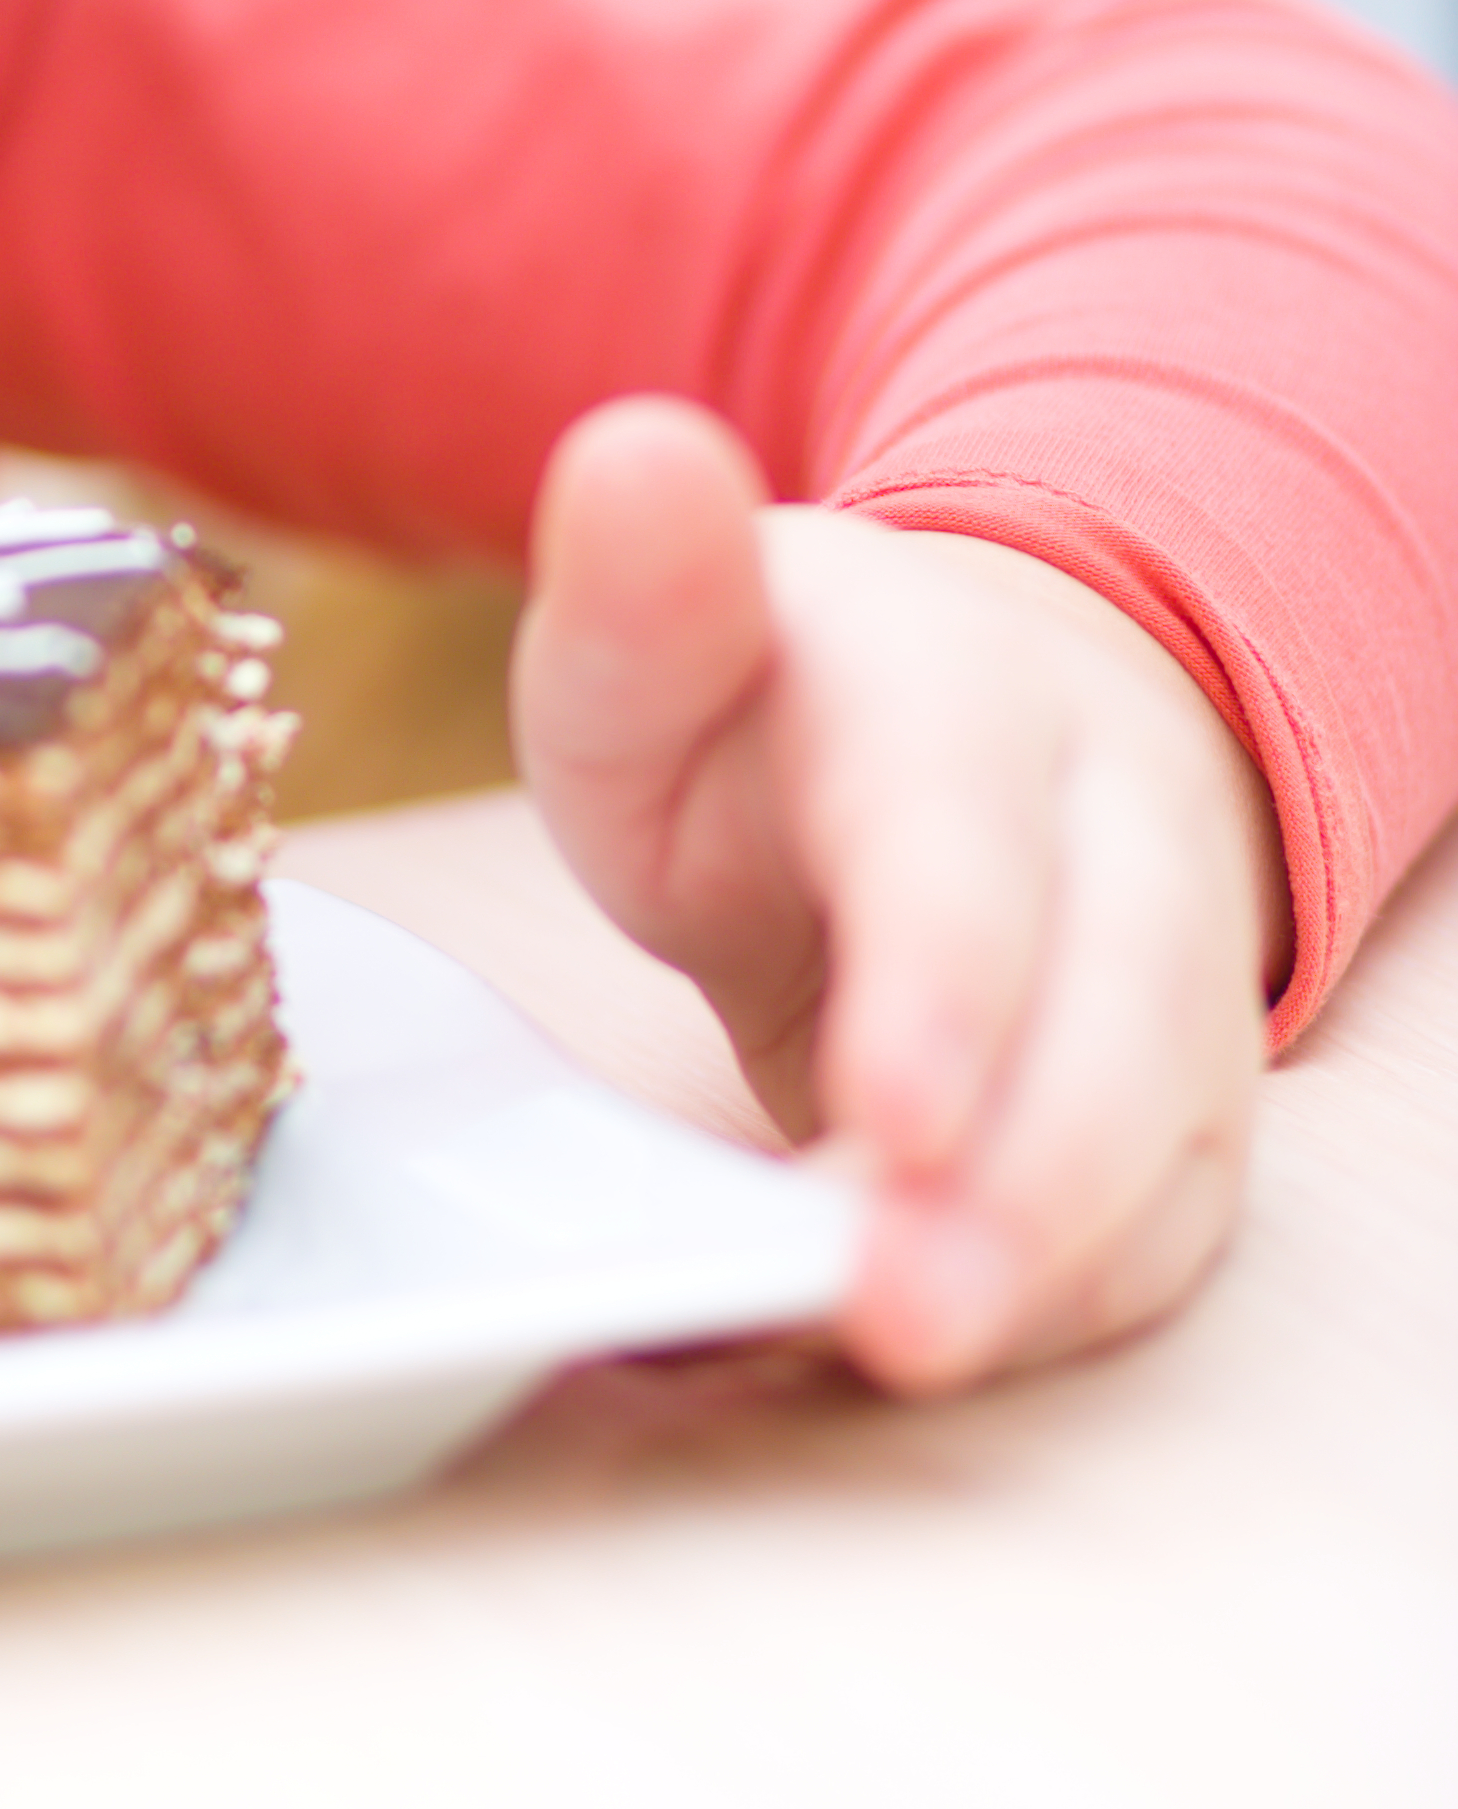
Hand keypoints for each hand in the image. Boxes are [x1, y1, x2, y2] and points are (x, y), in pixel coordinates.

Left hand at [510, 397, 1288, 1390]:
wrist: (936, 727)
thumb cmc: (757, 708)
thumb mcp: (652, 638)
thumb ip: (638, 584)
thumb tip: (631, 456)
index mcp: (953, 694)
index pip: (965, 836)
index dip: (941, 978)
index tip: (892, 1111)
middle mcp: (1107, 828)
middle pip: (1117, 1011)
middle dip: (1022, 1180)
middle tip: (894, 1315)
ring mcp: (1170, 974)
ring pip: (1166, 1137)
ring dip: (1050, 1266)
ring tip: (907, 1352)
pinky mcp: (1177, 1104)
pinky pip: (1163, 1225)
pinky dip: (1065, 1302)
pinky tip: (948, 1345)